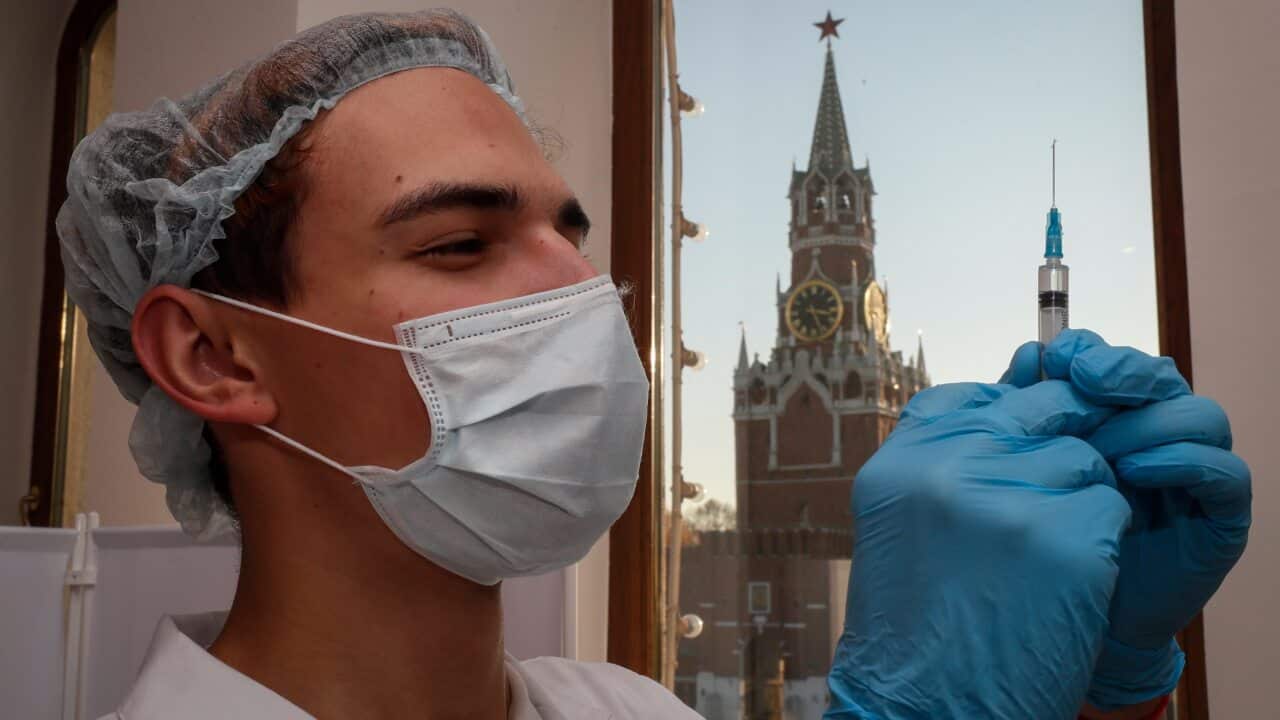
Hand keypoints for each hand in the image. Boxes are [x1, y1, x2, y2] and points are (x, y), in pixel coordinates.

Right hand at [826, 379, 1129, 719]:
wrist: (927, 704)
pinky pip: (1110, 505)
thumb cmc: (918, 618)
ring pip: (1084, 460)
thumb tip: (1029, 369)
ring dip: (1078, 502)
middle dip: (1057, 448)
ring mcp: (1010, 501)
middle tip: (1045, 504)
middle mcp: (949, 468)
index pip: (979, 394)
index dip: (1011, 422)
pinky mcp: (1065, 541)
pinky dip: (1101, 541)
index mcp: (903, 460)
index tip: (1010, 462)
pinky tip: (1063, 578)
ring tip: (1041, 557)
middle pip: (1040, 412)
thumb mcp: (904, 521)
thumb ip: (951, 449)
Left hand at [1007, 331, 1251, 709]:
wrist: (1070, 612)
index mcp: (1114, 414)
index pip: (1114, 360)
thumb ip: (1027, 414)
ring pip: (1198, 416)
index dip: (1088, 350)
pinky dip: (1181, 461)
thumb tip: (1028, 354)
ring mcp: (1196, 471)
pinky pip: (1224, 471)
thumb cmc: (1047, 533)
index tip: (1052, 358)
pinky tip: (1133, 472)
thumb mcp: (1029, 466)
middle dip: (1122, 370)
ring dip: (1146, 423)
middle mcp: (1160, 434)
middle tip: (1083, 378)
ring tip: (1101, 448)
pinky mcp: (1222, 514)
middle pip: (1161, 377)